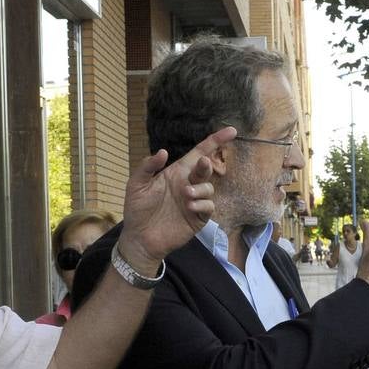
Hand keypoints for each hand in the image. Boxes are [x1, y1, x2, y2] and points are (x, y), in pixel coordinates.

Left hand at [118, 127, 236, 266]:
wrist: (139, 238)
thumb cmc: (137, 210)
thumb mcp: (136, 185)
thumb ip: (147, 166)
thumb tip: (163, 151)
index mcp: (176, 173)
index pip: (199, 152)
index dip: (215, 141)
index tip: (232, 131)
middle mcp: (188, 184)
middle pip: (206, 168)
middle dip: (207, 165)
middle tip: (202, 164)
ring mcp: (194, 201)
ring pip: (209, 188)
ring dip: (201, 188)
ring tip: (186, 195)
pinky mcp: (198, 218)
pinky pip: (209, 206)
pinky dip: (202, 204)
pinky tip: (189, 206)